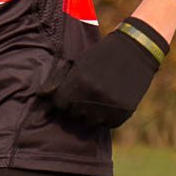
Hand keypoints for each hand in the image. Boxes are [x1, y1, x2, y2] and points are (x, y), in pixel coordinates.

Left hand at [45, 16, 168, 127]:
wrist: (135, 50)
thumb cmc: (102, 55)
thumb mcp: (79, 63)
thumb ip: (61, 81)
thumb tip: (40, 96)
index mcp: (79, 81)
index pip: (59, 104)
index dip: (63, 100)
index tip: (68, 95)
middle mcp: (92, 96)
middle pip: (74, 115)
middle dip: (76, 107)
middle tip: (86, 95)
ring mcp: (109, 105)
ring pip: (91, 122)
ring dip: (92, 114)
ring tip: (98, 99)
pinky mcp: (124, 112)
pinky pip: (108, 124)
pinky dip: (107, 117)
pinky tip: (110, 102)